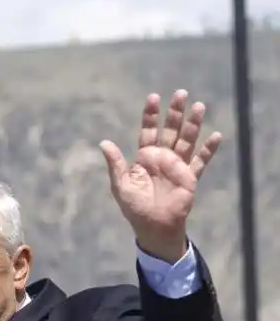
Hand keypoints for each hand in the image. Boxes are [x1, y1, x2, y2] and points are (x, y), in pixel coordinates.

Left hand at [99, 90, 221, 262]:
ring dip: (193, 124)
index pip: (148, 131)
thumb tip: (104, 142)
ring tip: (199, 106)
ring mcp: (177, 166)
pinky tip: (216, 136)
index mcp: (144, 158)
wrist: (153, 227)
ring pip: (186, 140)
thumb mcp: (121, 184)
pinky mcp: (189, 177)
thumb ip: (116, 163)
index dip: (151, 115)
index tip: (154, 97)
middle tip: (180, 93)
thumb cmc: (134, 207)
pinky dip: (208, 150)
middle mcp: (162, 158)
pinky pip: (200, 161)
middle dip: (175, 113)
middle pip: (170, 130)